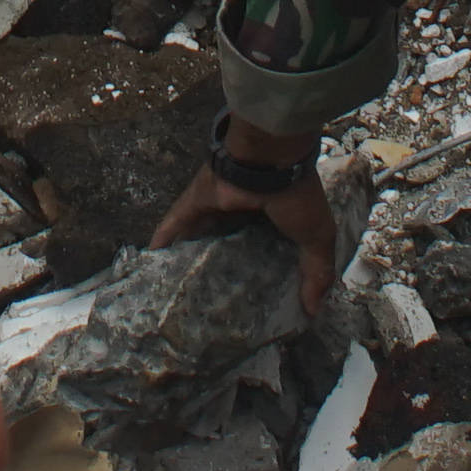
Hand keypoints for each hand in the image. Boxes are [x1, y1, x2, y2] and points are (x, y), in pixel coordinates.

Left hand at [150, 112, 342, 288]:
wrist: (271, 161)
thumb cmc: (297, 196)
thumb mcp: (317, 237)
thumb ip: (317, 271)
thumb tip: (314, 310)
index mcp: (272, 218)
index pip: (262, 247)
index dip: (258, 268)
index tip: (253, 294)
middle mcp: (242, 212)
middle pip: (226, 242)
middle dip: (218, 264)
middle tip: (210, 295)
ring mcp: (216, 205)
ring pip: (198, 234)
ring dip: (188, 253)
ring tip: (178, 282)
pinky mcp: (196, 200)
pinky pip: (175, 221)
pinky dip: (163, 237)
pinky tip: (153, 258)